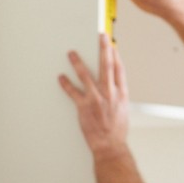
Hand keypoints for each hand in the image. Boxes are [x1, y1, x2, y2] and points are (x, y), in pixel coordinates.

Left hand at [58, 32, 131, 157]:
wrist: (110, 146)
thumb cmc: (116, 131)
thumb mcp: (123, 110)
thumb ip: (118, 97)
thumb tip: (114, 88)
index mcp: (121, 94)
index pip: (120, 69)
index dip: (116, 56)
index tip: (112, 45)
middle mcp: (110, 94)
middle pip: (106, 66)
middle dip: (103, 49)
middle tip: (100, 36)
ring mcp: (96, 99)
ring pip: (86, 76)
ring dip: (78, 63)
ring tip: (71, 53)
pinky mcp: (84, 107)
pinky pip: (73, 92)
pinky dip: (66, 84)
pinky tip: (61, 77)